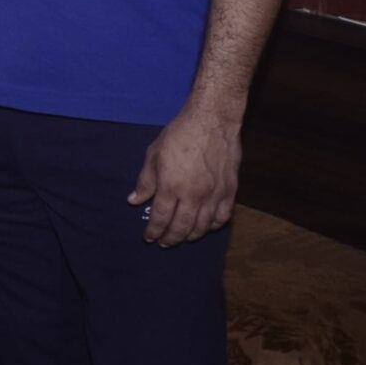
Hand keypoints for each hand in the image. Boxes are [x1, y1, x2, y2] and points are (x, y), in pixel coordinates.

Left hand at [130, 105, 241, 244]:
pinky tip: (206, 227)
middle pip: (182, 227)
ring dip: (191, 235)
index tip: (149, 238)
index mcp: (172, 186)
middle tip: (164, 243)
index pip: (161, 218)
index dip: (154, 231)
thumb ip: (145, 181)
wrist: (212, 121)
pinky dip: (214, 226)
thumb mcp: (154, 154)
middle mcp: (194, 195)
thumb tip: (134, 201)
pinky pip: (223, 217)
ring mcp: (214, 195)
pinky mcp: (230, 191)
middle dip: (171, 238)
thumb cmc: (179, 134)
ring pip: (203, 226)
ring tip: (182, 237)